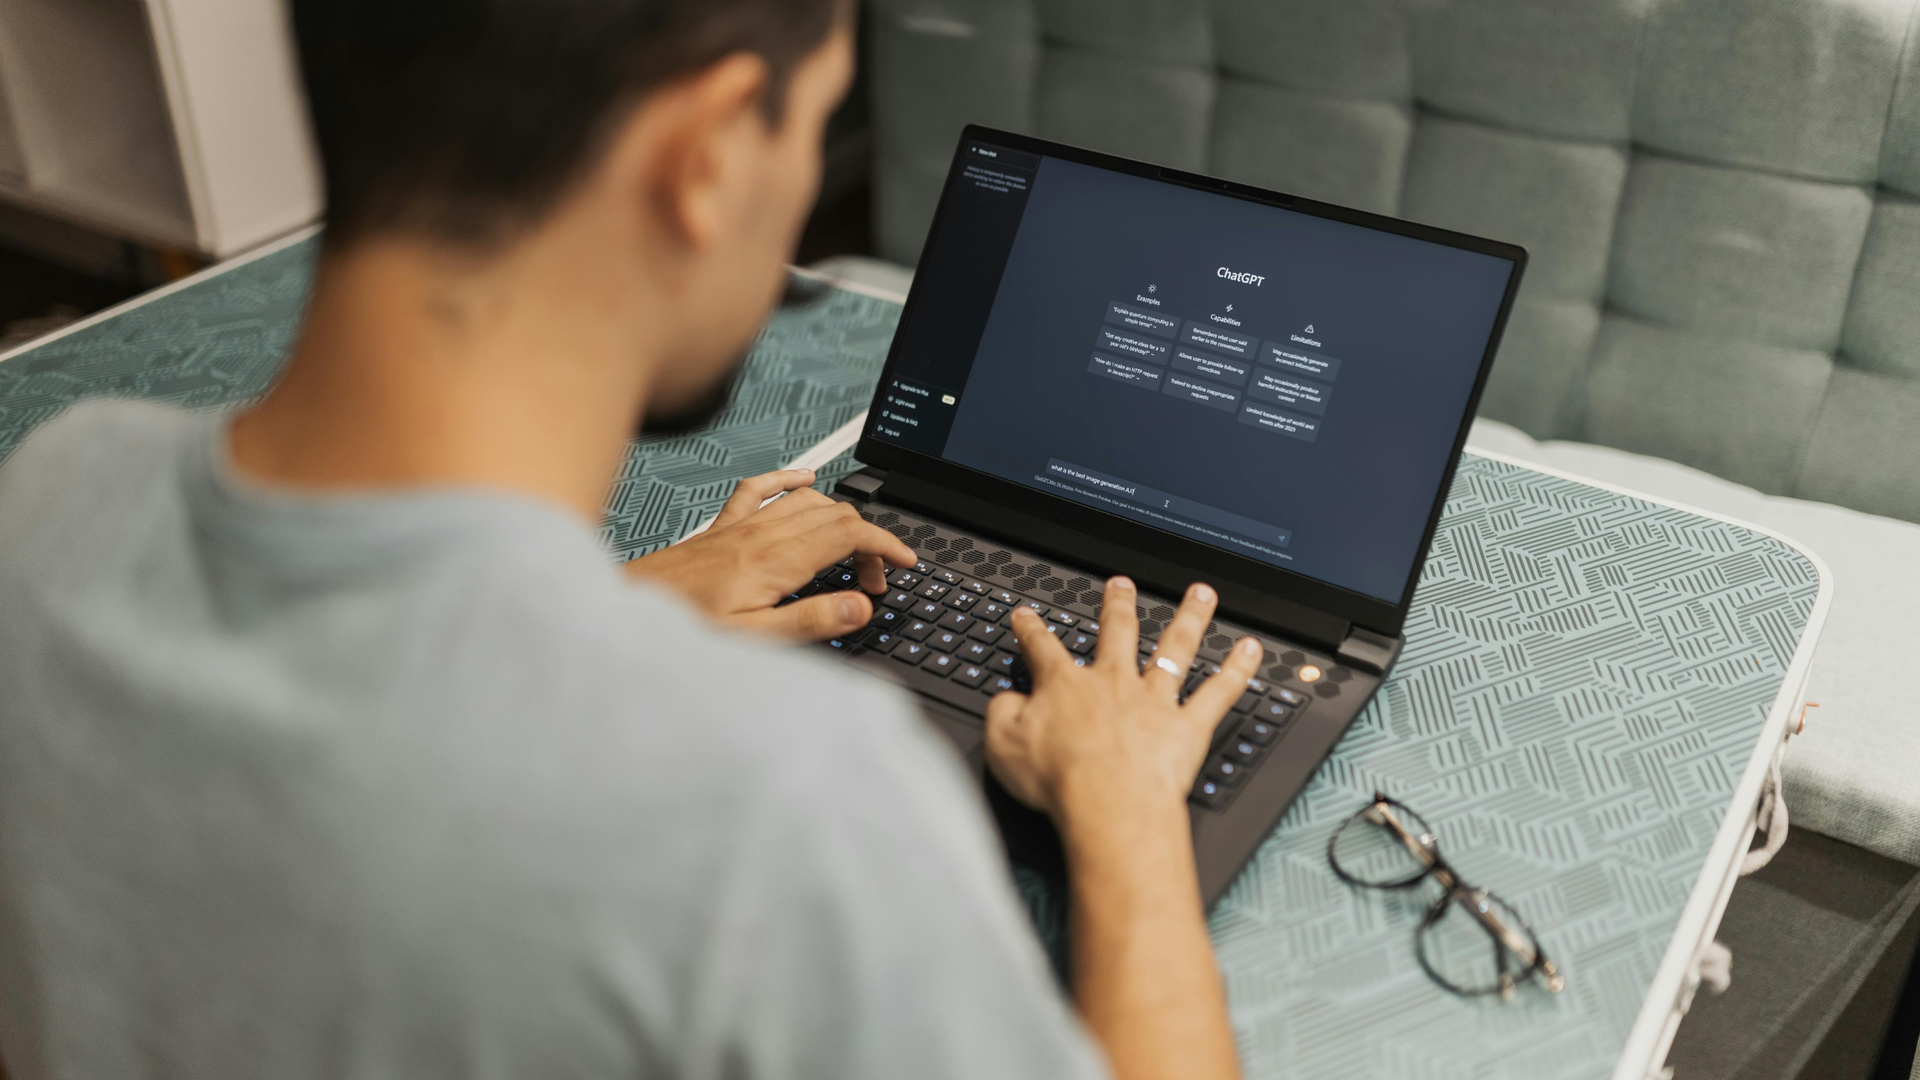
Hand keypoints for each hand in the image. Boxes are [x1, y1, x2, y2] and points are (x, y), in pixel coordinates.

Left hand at [624, 468, 916, 639]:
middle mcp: (762, 535)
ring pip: (808, 501)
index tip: (905, 563)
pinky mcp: (722, 528)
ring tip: (850, 551)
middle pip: (836, 515)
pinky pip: (761, 488)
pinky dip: (790, 480)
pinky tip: (803, 480)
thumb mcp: (755, 639)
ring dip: (839, 518)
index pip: (849, 534)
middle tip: (874, 580)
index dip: (885, 545)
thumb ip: (812, 621)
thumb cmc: (683, 628)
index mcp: (777, 561)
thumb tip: (860, 606)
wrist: (628, 610)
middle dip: (868, 542)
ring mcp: (742, 526)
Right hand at [983, 576, 1263, 824]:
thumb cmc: (1059, 781)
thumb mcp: (1003, 745)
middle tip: (1121, 585)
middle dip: (1118, 605)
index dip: (1032, 629)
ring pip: (1174, 648)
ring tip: (1201, 594)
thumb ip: (1003, 714)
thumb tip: (1008, 700)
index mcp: (1065, 686)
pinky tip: (1251, 650)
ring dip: (1189, 618)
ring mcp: (1154, 701)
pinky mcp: (1187, 727)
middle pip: (1117, 632)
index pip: (1044, 648)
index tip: (1027, 615)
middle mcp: (1114, 683)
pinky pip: (1219, 692)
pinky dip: (1237, 670)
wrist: (1108, 804)